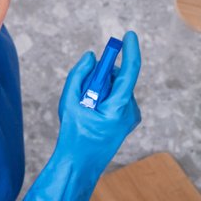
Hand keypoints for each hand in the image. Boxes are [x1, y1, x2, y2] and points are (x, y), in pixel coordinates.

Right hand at [11, 32, 142, 200]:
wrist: (80, 165)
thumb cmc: (74, 134)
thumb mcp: (69, 102)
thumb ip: (79, 75)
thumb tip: (92, 57)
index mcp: (120, 106)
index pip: (130, 71)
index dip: (130, 51)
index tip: (129, 35)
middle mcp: (131, 110)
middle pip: (119, 79)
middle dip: (102, 75)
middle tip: (83, 87)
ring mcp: (131, 116)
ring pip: (116, 88)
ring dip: (100, 88)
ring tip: (84, 105)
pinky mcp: (126, 119)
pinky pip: (116, 97)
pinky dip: (102, 96)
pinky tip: (90, 111)